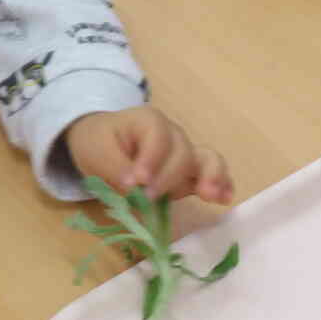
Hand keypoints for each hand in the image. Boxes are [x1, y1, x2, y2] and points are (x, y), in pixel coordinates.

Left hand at [66, 107, 233, 203]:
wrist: (101, 146)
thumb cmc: (99, 143)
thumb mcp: (95, 151)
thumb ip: (114, 166)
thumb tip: (134, 186)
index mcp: (148, 121)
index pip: (158, 136)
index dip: (152, 159)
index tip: (139, 181)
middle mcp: (172, 134)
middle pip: (182, 152)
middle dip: (169, 177)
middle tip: (150, 197)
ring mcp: (183, 154)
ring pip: (205, 159)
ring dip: (211, 176)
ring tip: (210, 195)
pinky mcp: (188, 174)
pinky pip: (210, 174)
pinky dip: (221, 184)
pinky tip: (225, 198)